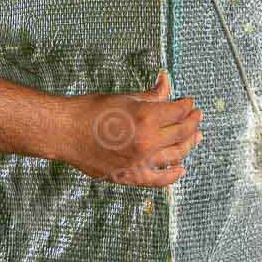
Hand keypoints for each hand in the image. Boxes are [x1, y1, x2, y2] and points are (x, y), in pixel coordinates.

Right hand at [60, 70, 200, 187]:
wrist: (65, 132)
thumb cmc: (90, 110)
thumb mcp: (124, 97)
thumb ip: (150, 94)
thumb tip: (166, 81)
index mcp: (146, 117)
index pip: (178, 111)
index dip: (187, 106)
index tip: (189, 103)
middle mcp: (147, 141)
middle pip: (181, 132)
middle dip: (192, 122)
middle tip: (196, 117)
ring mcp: (140, 161)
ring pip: (176, 154)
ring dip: (189, 144)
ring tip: (196, 137)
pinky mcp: (131, 175)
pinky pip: (159, 180)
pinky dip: (173, 175)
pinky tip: (181, 168)